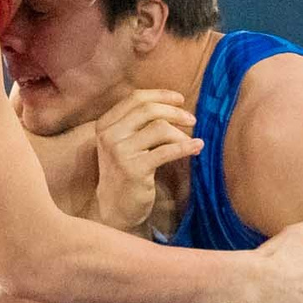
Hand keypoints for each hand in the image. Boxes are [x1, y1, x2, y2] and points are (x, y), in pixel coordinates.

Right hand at [90, 89, 199, 231]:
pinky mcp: (135, 169)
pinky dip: (186, 147)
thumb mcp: (124, 143)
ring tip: (192, 141)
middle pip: (148, 110)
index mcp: (105, 124)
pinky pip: (166, 151)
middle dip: (175, 112)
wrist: (115, 207)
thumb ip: (138, 123)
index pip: (135, 98)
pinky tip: (197, 147)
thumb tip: (173, 104)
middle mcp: (109, 135)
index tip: (180, 99)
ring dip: (181, 133)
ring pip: (159, 128)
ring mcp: (120, 152)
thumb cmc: (125, 172)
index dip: (161, 95)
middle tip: (192, 119)